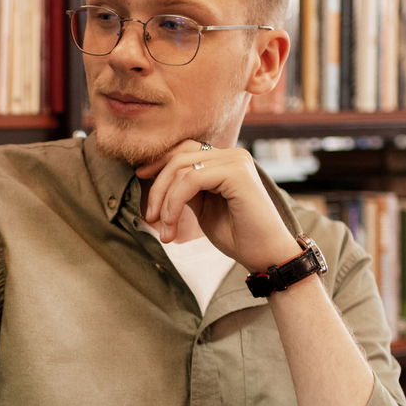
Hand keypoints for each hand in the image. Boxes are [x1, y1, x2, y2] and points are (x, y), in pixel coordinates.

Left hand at [136, 141, 300, 271]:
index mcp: (225, 161)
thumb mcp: (203, 207)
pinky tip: (172, 226)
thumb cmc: (237, 236)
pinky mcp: (236, 172)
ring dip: (164, 202)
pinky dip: (174, 204)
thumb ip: (185, 189)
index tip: (140, 179)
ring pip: (181, 169)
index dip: (159, 162)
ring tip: (164, 230)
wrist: (265, 255)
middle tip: (148, 217)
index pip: (184, 150)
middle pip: (179, 156)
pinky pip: (190, 181)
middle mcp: (233, 155)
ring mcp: (236, 161)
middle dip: (157, 187)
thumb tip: (156, 177)